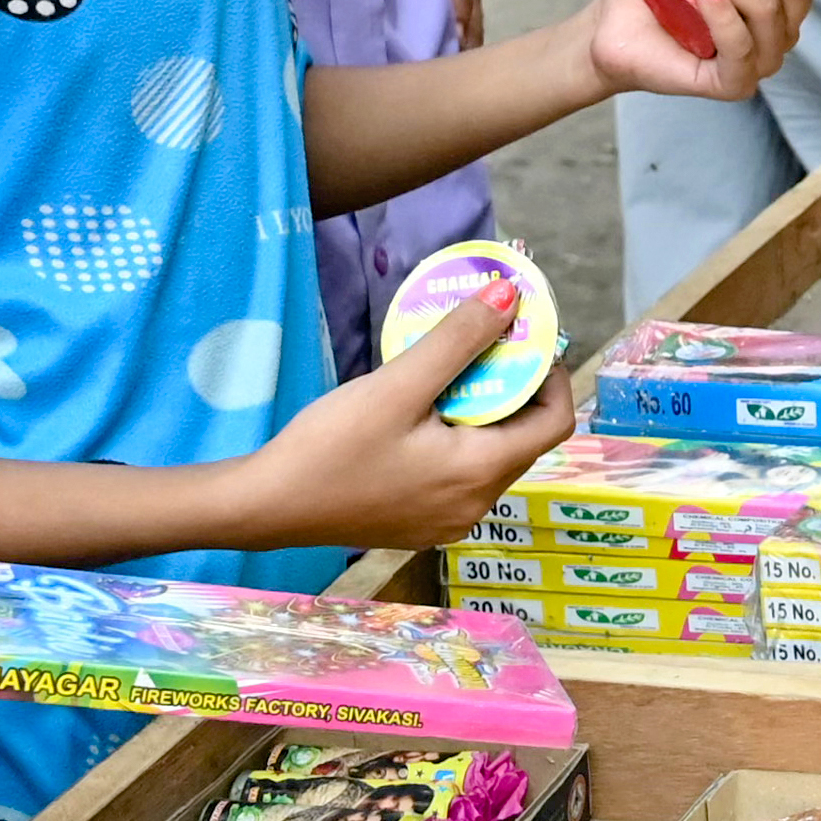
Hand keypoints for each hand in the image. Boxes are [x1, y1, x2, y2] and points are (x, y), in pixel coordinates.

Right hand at [228, 276, 587, 549]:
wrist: (266, 507)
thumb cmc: (332, 446)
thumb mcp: (398, 385)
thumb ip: (458, 340)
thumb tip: (510, 297)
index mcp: (481, 473)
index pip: (554, 422)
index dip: (550, 374)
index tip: (521, 337)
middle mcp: (476, 505)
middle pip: (522, 439)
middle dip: (511, 387)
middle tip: (479, 344)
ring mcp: (448, 521)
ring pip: (489, 456)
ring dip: (481, 412)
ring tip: (446, 372)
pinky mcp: (420, 524)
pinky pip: (459, 475)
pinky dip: (456, 439)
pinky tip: (419, 414)